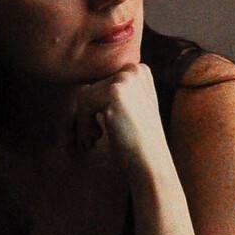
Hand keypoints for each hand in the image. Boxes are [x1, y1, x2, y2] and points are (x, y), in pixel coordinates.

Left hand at [69, 62, 170, 183]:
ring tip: (95, 139)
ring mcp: (126, 79)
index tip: (105, 128)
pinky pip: (83, 103)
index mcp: (140, 72)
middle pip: (91, 86)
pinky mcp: (115, 92)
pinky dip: (84, 125)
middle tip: (97, 137)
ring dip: (85, 121)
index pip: (101, 82)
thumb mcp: (132, 110)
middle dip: (90, 114)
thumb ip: (117, 95)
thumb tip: (85, 87)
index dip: (98, 107)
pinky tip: (96, 140)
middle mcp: (135, 70)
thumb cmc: (138, 143)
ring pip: (85, 95)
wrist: (150, 163)